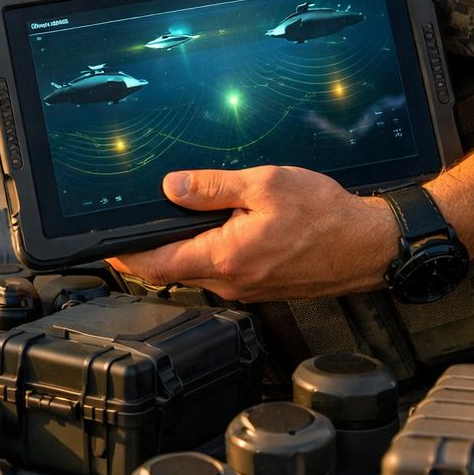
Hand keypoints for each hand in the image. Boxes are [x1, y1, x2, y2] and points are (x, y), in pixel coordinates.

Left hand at [109, 166, 397, 302]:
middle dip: (146, 252)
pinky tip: (209, 231)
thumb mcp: (265, 185)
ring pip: (194, 273)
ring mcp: (245, 289)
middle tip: (129, 226)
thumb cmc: (326, 216)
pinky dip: (203, 254)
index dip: (124, 257)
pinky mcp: (259, 287)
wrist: (369, 245)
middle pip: (170, 272)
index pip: (157, 266)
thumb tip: (171, 187)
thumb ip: (213, 187)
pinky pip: (218, 273)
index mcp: (225, 258)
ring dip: (176, 251)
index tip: (104, 245)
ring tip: (167, 222)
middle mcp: (230, 282)